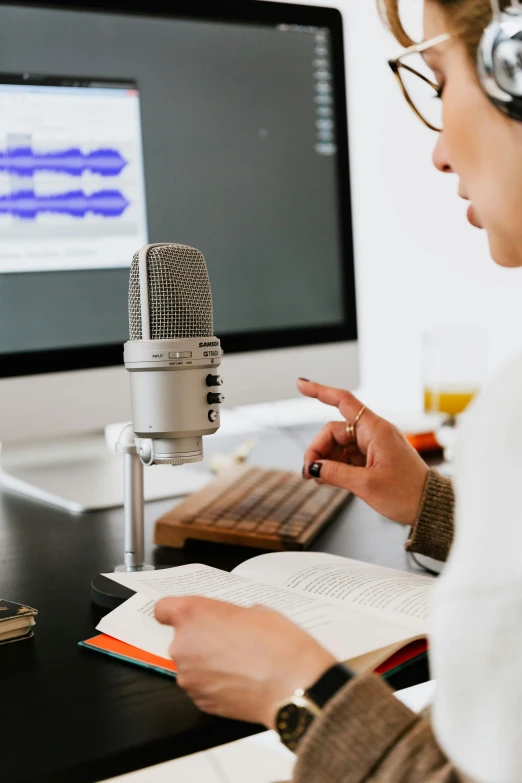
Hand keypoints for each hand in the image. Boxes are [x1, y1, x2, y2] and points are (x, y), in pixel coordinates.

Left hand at [155, 596, 335, 727]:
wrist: (293, 685)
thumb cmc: (278, 644)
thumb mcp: (255, 610)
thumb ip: (228, 615)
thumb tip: (227, 624)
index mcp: (193, 615)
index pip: (163, 609)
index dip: (174, 612)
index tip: (184, 616)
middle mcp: (183, 645)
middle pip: (182, 638)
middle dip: (201, 638)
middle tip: (230, 639)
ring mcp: (189, 677)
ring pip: (192, 664)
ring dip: (208, 662)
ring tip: (239, 662)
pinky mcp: (200, 702)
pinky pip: (201, 686)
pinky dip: (215, 683)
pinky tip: (240, 679)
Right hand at [297, 379, 428, 525]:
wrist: (429, 507)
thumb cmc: (407, 493)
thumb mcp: (366, 485)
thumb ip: (335, 474)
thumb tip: (313, 468)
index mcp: (376, 430)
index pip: (343, 402)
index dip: (320, 392)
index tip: (301, 385)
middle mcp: (375, 433)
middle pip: (335, 430)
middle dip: (318, 449)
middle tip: (309, 473)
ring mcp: (375, 446)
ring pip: (339, 445)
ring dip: (326, 460)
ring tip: (319, 480)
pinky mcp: (375, 459)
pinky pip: (348, 456)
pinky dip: (336, 466)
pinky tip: (328, 479)